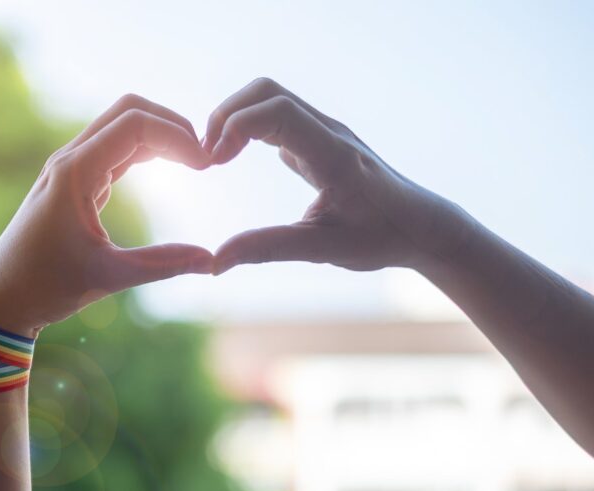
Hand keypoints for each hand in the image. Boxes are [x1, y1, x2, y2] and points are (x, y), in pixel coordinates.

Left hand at [0, 95, 212, 337]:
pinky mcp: (73, 182)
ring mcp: (69, 168)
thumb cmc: (45, 288)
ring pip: (121, 126)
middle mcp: (69, 160)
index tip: (206, 167)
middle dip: (172, 124)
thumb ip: (163, 265)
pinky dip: (145, 151)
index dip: (178, 137)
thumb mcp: (109, 278)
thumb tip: (212, 261)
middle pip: (129, 110)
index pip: (136, 124)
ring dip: (160, 136)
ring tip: (195, 163)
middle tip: (205, 156)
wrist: (0, 299)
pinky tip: (171, 170)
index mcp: (74, 172)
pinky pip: (114, 150)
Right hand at [204, 78, 475, 273]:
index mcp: (333, 155)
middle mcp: (329, 133)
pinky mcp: (318, 139)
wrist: (420, 225)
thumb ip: (269, 250)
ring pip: (269, 98)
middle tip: (207, 158)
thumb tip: (215, 262)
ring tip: (215, 158)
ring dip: (234, 119)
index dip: (236, 126)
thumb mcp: (324, 250)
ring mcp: (324, 132)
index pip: (278, 111)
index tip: (213, 163)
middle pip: (266, 92)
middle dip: (226, 115)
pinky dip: (246, 128)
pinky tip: (233, 158)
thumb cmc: (380, 238)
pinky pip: (275, 116)